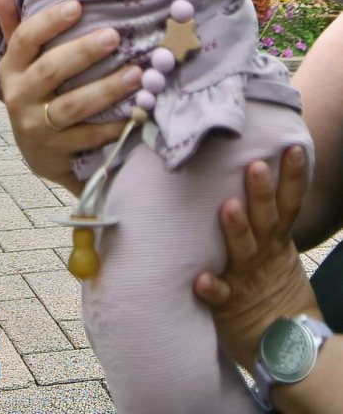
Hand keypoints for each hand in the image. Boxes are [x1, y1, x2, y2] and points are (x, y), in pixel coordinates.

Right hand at [0, 0, 141, 194]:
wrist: (38, 153)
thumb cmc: (36, 94)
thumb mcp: (21, 63)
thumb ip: (14, 27)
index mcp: (10, 69)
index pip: (24, 40)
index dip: (49, 22)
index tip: (78, 6)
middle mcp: (18, 96)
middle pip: (50, 70)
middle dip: (84, 52)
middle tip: (115, 36)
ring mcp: (35, 127)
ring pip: (72, 106)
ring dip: (106, 89)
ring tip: (137, 73)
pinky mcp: (56, 153)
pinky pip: (88, 137)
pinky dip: (113, 126)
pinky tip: (136, 112)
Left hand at [194, 146, 318, 371]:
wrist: (284, 343)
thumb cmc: (273, 287)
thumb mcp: (278, 249)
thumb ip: (267, 216)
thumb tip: (257, 169)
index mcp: (276, 239)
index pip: (287, 203)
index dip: (292, 177)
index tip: (292, 147)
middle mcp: (263, 253)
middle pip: (265, 218)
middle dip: (261, 192)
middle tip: (255, 165)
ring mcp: (246, 278)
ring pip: (242, 249)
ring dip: (235, 229)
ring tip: (228, 207)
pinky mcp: (229, 304)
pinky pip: (219, 295)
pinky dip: (212, 288)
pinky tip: (201, 280)